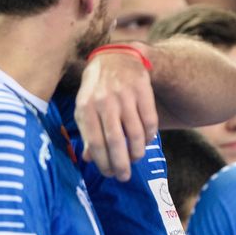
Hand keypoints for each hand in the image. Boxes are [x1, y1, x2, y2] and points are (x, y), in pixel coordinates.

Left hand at [75, 47, 158, 180]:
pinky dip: (149, 136)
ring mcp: (125, 96)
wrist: (115, 57)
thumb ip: (87, 133)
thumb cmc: (97, 89)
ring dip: (137, 152)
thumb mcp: (85, 108)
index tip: (110, 174)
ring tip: (136, 158)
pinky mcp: (143, 91)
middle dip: (121, 164)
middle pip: (116, 142)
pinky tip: (145, 141)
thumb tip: (88, 159)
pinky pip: (150, 121)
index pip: (95, 143)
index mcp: (86, 108)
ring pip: (135, 134)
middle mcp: (105, 102)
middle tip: (124, 176)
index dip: (104, 163)